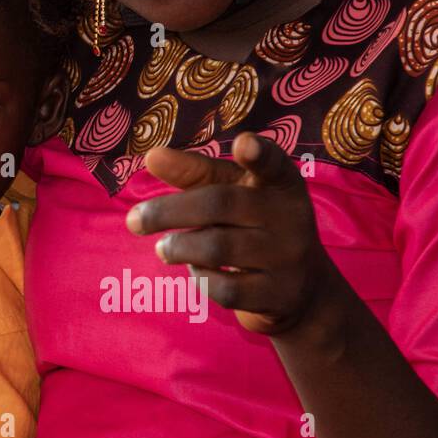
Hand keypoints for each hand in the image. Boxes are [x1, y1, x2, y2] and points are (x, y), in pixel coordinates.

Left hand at [125, 132, 344, 335]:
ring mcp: (289, 258)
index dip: (260, 154)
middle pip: (220, 204)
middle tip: (133, 220)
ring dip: (178, 247)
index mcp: (281, 184)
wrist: (304, 290)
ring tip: (164, 248)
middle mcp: (292, 217)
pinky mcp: (279, 295)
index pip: (274, 164)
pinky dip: (200, 279)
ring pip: (217, 248)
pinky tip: (197, 270)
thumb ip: (194, 173)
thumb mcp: (232, 193)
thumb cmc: (253, 225)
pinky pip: (225, 289)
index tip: (244, 142)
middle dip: (168, 211)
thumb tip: (151, 157)